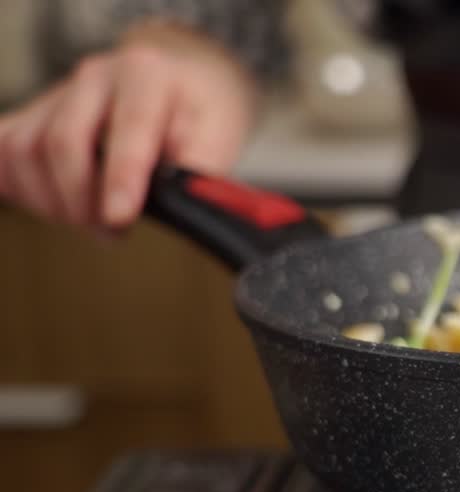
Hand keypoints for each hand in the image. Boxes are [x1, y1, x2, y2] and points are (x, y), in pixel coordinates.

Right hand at [0, 21, 256, 232]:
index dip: (120, 178)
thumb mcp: (219, 135)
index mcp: (146, 75)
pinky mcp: (32, 113)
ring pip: (24, 150)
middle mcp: (95, 77)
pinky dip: (19, 186)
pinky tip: (52, 204)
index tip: (119, 218)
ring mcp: (57, 93)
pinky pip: (4, 151)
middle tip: (111, 230)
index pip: (128, 127)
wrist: (178, 81)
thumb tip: (188, 206)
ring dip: (50, 200)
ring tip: (88, 218)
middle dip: (82, 200)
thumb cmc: (197, 113)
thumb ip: (201, 170)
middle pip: (63, 141)